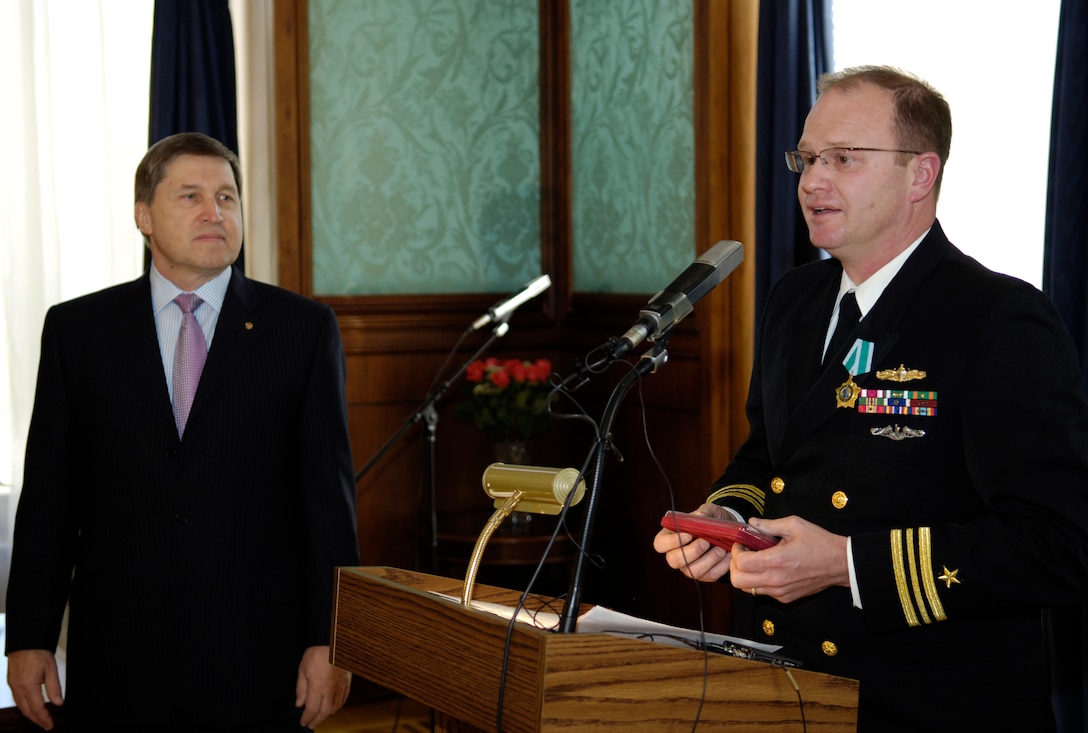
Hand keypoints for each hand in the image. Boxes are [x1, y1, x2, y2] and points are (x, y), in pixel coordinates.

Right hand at [7, 649, 62, 730]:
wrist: (26, 640)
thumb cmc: (38, 652)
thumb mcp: (51, 670)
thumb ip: (54, 688)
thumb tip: (58, 703)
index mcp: (28, 686)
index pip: (37, 708)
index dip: (44, 719)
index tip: (50, 725)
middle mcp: (18, 687)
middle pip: (26, 710)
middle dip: (36, 720)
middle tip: (46, 725)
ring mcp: (13, 685)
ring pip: (20, 706)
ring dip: (30, 715)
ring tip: (40, 720)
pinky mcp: (11, 681)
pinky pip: (17, 699)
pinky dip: (24, 706)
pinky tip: (30, 708)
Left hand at [295, 645, 351, 728]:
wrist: (336, 642)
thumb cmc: (318, 652)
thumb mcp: (303, 668)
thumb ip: (301, 688)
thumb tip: (299, 703)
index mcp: (317, 686)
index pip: (311, 708)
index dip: (306, 718)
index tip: (303, 722)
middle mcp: (330, 689)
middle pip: (324, 712)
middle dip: (316, 720)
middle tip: (311, 725)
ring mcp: (340, 686)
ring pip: (335, 707)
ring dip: (327, 715)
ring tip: (320, 716)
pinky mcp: (347, 682)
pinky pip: (343, 699)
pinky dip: (337, 706)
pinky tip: (333, 707)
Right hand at [653, 503, 732, 581]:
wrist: (729, 531)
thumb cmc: (712, 520)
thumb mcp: (709, 511)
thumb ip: (703, 512)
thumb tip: (699, 517)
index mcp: (670, 537)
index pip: (660, 544)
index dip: (671, 542)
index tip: (688, 534)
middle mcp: (676, 554)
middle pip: (674, 561)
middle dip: (691, 552)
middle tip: (705, 542)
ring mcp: (690, 567)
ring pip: (692, 571)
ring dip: (708, 560)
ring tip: (721, 549)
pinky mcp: (704, 575)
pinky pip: (710, 575)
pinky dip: (721, 566)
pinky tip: (728, 555)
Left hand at [729, 515, 849, 602]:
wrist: (841, 564)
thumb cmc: (819, 542)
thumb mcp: (794, 525)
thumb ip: (769, 524)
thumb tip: (752, 523)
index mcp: (776, 561)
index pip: (740, 563)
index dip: (735, 551)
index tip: (741, 543)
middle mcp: (775, 580)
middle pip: (738, 581)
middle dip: (734, 566)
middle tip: (743, 554)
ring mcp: (780, 592)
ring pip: (748, 589)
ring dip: (745, 575)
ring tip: (755, 560)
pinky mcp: (785, 598)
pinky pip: (762, 592)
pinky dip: (758, 582)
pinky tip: (768, 568)